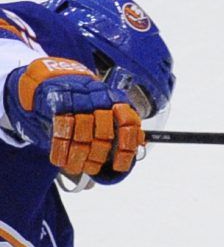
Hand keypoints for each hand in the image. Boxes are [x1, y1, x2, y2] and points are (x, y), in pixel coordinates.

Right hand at [7, 59, 145, 181]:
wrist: (61, 78)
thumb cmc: (89, 100)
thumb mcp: (110, 108)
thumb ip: (124, 125)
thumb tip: (140, 144)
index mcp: (118, 101)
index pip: (128, 124)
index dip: (125, 148)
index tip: (120, 165)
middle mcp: (101, 99)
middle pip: (104, 133)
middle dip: (98, 155)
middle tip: (93, 168)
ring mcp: (80, 100)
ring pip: (83, 134)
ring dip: (79, 155)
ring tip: (77, 167)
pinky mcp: (60, 102)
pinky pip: (62, 129)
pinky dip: (61, 148)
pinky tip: (61, 160)